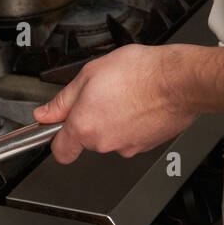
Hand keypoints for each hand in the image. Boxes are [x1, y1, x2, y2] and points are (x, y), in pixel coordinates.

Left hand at [32, 42, 223, 163]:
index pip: (60, 151)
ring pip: (111, 137)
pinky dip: (133, 123)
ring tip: (125, 94)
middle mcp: (104, 143)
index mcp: (84, 126)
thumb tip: (45, 114)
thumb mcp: (90, 74)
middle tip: (102, 93)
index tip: (59, 126)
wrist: (178, 81)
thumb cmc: (139, 73)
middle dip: (91, 118)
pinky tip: (140, 103)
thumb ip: (63, 100)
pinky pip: (132, 136)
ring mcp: (128, 147)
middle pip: (88, 138)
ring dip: (114, 119)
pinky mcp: (147, 146)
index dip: (58, 137)